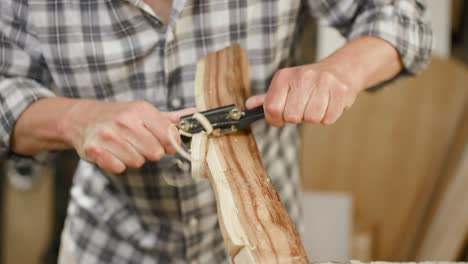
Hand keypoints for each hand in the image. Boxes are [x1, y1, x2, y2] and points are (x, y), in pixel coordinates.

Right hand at [60, 100, 195, 173]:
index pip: (169, 136)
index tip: (163, 143)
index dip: (169, 144)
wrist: (82, 118)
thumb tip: (195, 114)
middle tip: (139, 144)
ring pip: (138, 162)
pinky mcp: (95, 151)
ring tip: (124, 147)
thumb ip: (169, 117)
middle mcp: (125, 122)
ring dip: (133, 158)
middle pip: (155, 153)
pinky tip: (112, 153)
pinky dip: (118, 164)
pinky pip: (119, 168)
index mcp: (141, 111)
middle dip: (150, 152)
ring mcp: (108, 136)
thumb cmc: (119, 116)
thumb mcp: (143, 111)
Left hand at [246, 64, 357, 126]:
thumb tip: (249, 105)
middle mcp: (303, 77)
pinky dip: (327, 117)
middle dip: (297, 117)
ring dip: (314, 117)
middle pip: (291, 116)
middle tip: (303, 107)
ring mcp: (323, 83)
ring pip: (311, 118)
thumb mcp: (286, 85)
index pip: (272, 108)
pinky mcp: (340, 91)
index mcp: (284, 76)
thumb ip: (268, 98)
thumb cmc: (309, 82)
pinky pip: (328, 118)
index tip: (280, 118)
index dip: (275, 119)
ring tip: (316, 105)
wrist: (341, 69)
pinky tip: (328, 104)